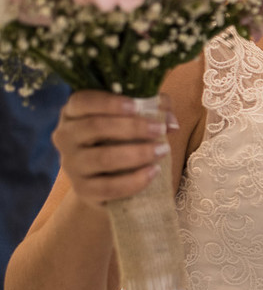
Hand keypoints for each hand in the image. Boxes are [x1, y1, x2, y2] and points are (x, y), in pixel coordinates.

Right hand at [52, 91, 175, 208]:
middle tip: (161, 129)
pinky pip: (109, 186)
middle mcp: (65, 136)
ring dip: (138, 153)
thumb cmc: (119, 139)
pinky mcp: (82, 189)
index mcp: (73, 112)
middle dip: (132, 127)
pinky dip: (135, 180)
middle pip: (95, 126)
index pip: (82, 101)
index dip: (109, 102)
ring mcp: (71, 164)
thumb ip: (153, 110)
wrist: (104, 179)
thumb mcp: (133, 118)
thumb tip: (171, 122)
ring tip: (163, 150)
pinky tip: (154, 171)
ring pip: (103, 158)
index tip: (137, 106)